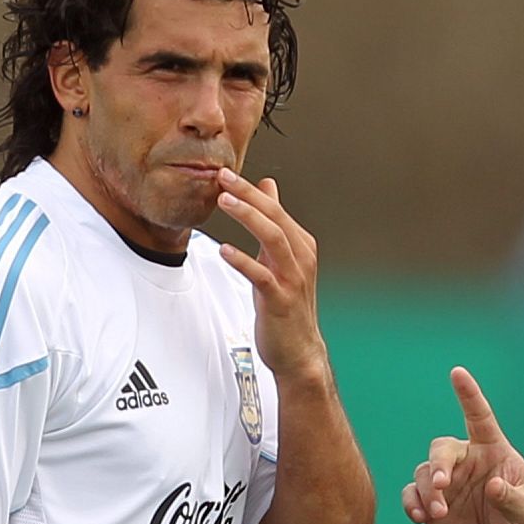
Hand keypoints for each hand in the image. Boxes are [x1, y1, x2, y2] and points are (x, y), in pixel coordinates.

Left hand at [215, 169, 328, 381]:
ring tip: (223, 201)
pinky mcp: (280, 300)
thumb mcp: (280, 259)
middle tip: (221, 176)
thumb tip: (267, 186)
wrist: (299, 350)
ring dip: (248, 217)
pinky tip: (224, 250)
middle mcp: (301, 258)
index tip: (225, 173)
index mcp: (301, 245)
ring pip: (273, 239)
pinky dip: (243, 261)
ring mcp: (293, 279)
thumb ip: (274, 223)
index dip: (250, 190)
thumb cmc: (286, 304)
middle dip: (248, 195)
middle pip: (275, 217)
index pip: (275, 209)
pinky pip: (262, 276)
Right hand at [402, 367, 523, 523]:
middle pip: (441, 449)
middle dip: (438, 464)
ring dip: (428, 492)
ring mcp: (445, 479)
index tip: (458, 373)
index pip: (479, 417)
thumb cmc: (519, 518)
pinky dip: (412, 504)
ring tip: (439, 513)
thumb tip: (494, 487)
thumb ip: (512, 498)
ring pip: (424, 473)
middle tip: (442, 485)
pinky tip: (420, 517)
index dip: (468, 395)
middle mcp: (465, 459)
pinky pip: (412, 494)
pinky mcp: (429, 500)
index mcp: (491, 450)